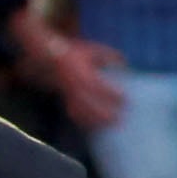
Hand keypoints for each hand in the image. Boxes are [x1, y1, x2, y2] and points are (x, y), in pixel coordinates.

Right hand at [9, 10, 127, 135]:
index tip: (125, 99)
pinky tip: (96, 126)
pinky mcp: (65, 99)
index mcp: (81, 72)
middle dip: (104, 114)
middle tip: (120, 119)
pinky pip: (74, 113)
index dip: (111, 94)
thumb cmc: (76, 52)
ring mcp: (68, 93)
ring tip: (111, 125)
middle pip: (88, 104)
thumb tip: (125, 64)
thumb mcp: (94, 50)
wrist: (50, 55)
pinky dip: (85, 121)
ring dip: (95, 121)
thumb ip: (110, 56)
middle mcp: (73, 85)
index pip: (98, 86)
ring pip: (80, 112)